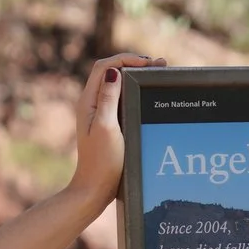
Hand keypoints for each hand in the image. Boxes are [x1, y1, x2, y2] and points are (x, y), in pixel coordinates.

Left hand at [67, 52, 165, 205]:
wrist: (95, 189)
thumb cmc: (102, 161)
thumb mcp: (107, 128)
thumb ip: (108, 99)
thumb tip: (113, 72)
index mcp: (88, 101)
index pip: (104, 67)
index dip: (126, 59)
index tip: (148, 63)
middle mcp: (91, 104)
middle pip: (111, 72)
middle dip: (134, 64)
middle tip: (160, 65)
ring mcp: (99, 113)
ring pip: (118, 84)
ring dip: (137, 76)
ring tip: (159, 73)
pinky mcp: (108, 123)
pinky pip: (121, 98)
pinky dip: (136, 91)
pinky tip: (149, 94)